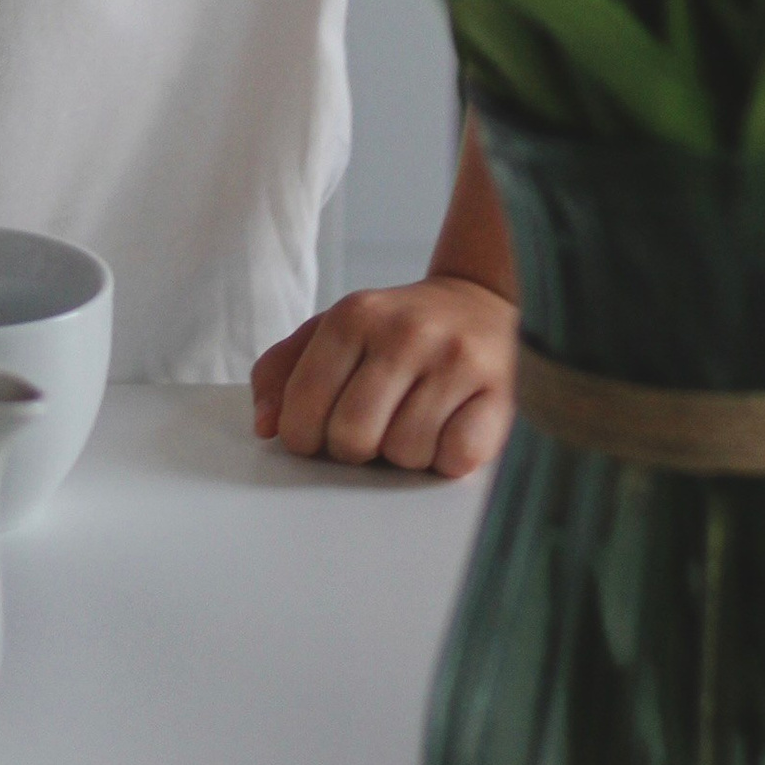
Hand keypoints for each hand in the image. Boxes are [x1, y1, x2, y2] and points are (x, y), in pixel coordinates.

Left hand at [252, 275, 515, 480]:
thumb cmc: (395, 333)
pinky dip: (448, 458)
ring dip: (406, 454)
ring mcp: (455, 360)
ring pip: (405, 454)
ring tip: (417, 419)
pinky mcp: (499, 393)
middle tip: (375, 427)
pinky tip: (451, 427)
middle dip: (357, 449)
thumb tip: (265, 427)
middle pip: (352, 438)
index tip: (322, 431)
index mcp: (352, 316)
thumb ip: (283, 372)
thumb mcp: (331, 333)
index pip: (302, 408)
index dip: (305, 437)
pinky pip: (456, 459)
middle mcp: (404, 332)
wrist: (481, 306)